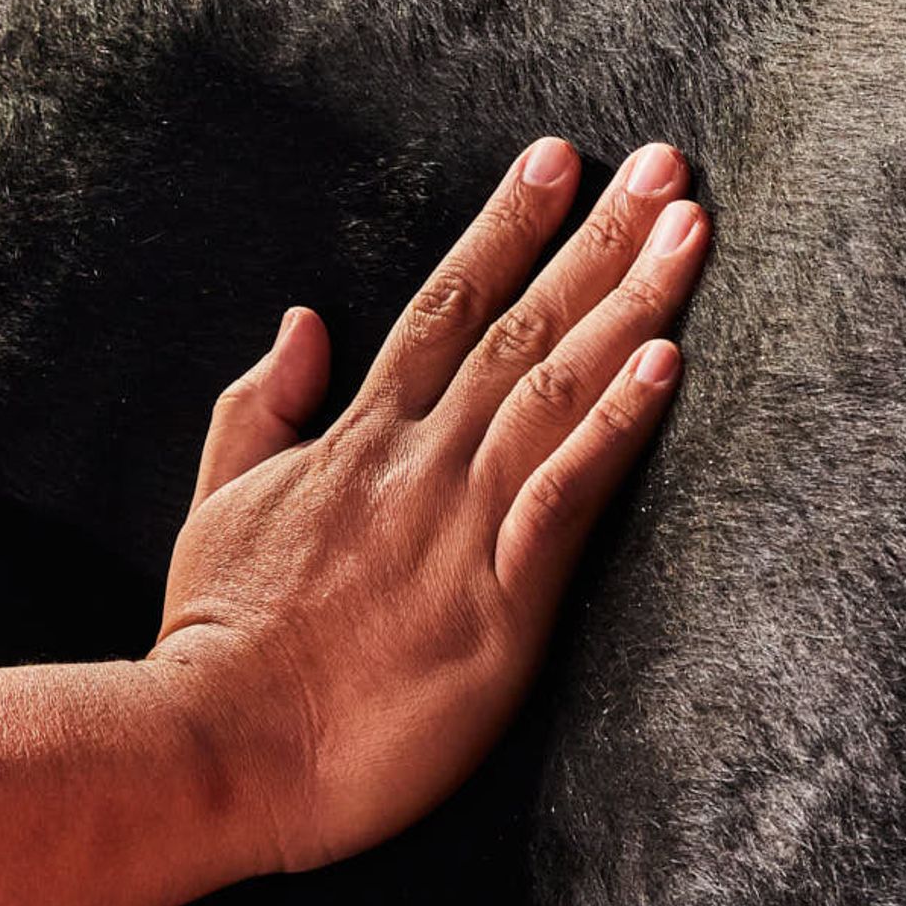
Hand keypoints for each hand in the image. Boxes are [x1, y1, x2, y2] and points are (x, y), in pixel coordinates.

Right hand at [149, 138, 708, 872]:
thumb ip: (261, 406)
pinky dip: (614, 427)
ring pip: (555, 389)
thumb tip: (303, 319)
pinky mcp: (496, 605)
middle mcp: (416, 462)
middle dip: (599, 238)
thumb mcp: (218, 502)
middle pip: (522, 325)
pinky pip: (563, 496)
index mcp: (358, 439)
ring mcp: (458, 526)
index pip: (445, 306)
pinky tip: (667, 367)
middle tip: (667, 165)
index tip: (560, 158)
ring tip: (691, 231)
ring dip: (630, 305)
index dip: (507, 226)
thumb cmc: (220, 639)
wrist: (214, 747)